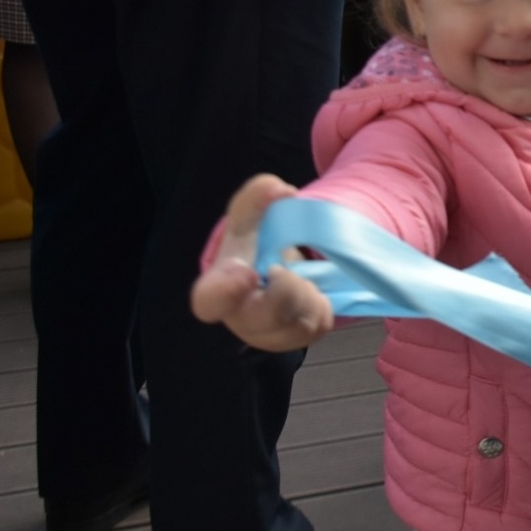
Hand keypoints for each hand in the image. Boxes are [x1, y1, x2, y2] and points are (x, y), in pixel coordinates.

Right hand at [190, 175, 334, 350]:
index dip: (226, 291)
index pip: (209, 300)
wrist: (272, 264)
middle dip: (285, 291)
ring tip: (302, 279)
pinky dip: (321, 307)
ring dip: (308, 297)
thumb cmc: (254, 239)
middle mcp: (239, 316)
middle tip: (289, 270)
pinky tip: (312, 293)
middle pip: (263, 318)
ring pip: (295, 327)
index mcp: (220, 284)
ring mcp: (266, 333)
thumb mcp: (251, 210)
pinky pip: (316, 328)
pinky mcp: (292, 339)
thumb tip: (279, 191)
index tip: (248, 272)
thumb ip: (258, 195)